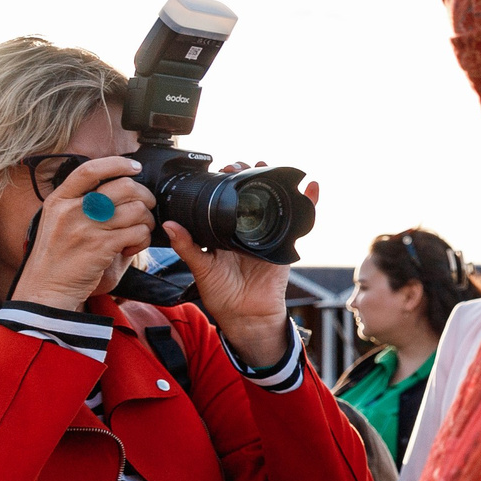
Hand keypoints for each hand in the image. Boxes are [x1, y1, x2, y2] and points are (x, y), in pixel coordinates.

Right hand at [13, 157, 154, 311]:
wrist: (46, 289)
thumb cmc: (56, 256)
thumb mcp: (57, 221)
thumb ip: (81, 203)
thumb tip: (118, 187)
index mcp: (59, 199)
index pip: (90, 169)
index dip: (118, 164)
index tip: (134, 167)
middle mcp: (71, 210)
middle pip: (123, 186)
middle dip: (144, 196)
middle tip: (145, 208)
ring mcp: (86, 227)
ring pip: (136, 210)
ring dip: (146, 221)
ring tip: (137, 232)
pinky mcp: (101, 246)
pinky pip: (138, 232)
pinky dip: (142, 239)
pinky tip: (132, 247)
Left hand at [163, 162, 315, 367]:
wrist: (246, 315)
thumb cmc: (222, 295)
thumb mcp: (200, 269)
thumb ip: (187, 247)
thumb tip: (169, 225)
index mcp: (224, 233)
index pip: (226, 201)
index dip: (226, 183)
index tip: (221, 169)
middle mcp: (245, 230)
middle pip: (250, 196)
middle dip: (248, 176)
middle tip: (241, 164)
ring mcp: (267, 235)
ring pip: (272, 203)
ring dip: (273, 183)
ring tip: (267, 165)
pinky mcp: (285, 243)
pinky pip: (300, 221)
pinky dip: (310, 203)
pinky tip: (311, 187)